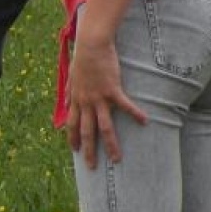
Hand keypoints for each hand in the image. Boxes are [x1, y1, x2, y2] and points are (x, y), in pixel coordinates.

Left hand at [65, 36, 146, 169]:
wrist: (91, 44)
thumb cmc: (82, 58)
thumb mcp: (72, 76)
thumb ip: (69, 91)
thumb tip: (65, 102)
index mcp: (76, 99)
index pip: (72, 124)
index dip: (72, 138)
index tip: (74, 150)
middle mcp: (86, 102)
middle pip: (87, 131)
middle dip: (89, 151)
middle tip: (92, 167)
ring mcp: (99, 98)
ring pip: (104, 127)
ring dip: (111, 144)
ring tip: (117, 159)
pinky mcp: (112, 90)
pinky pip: (125, 106)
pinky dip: (135, 114)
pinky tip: (145, 121)